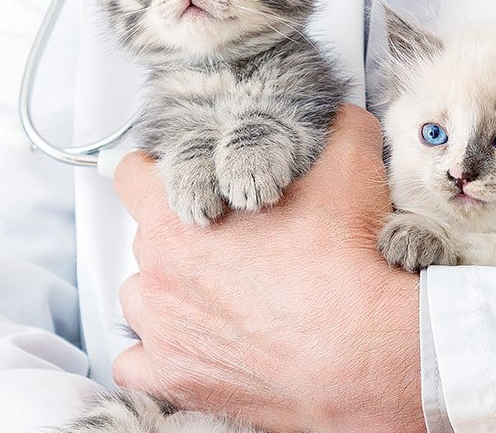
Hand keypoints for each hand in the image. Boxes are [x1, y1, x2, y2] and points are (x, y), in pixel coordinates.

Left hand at [113, 105, 423, 431]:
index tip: (187, 178)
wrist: (363, 348)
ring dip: (170, 291)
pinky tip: (196, 341)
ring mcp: (163, 331)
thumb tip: (335, 115)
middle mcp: (160, 274)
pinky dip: (160, 352)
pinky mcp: (177, 381)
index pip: (132, 176)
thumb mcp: (350, 164)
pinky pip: (138, 363)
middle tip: (232, 238)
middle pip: (146, 238)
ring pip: (141, 298)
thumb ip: (335, 125)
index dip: (161, 171)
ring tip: (219, 292)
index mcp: (181, 216)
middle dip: (182, 233)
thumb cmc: (347, 263)